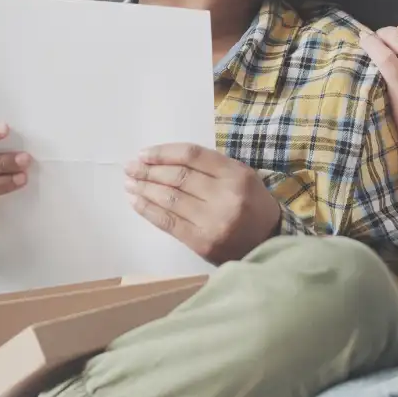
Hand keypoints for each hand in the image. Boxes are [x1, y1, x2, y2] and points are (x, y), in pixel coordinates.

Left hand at [124, 143, 280, 263]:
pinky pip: (169, 223)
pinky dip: (149, 211)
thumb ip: (210, 166)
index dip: (163, 153)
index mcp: (236, 174)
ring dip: (145, 189)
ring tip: (129, 183)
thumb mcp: (241, 176)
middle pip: (178, 177)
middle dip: (149, 171)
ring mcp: (213, 221)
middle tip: (131, 167)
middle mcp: (225, 196)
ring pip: (170, 199)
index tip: (144, 153)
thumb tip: (164, 160)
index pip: (192, 156)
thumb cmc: (251, 205)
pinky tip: (136, 202)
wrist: (268, 243)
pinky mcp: (202, 242)